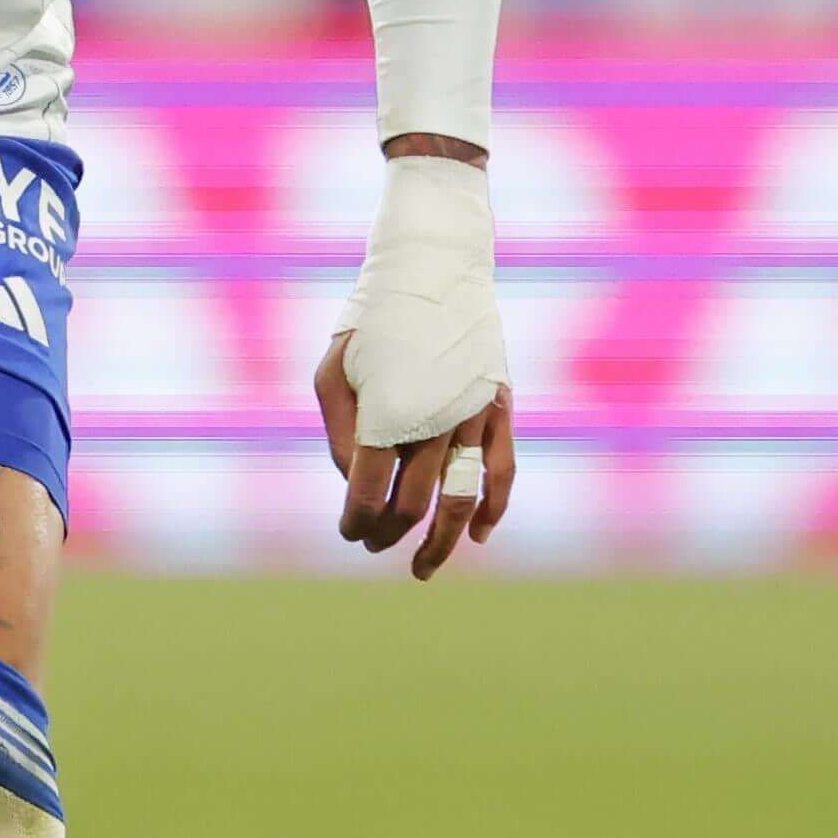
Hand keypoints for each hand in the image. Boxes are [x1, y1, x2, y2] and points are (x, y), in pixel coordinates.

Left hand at [320, 142, 511, 580]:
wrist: (434, 268)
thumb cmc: (372, 321)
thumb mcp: (334, 369)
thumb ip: (341, 433)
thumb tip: (358, 481)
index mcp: (385, 411)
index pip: (368, 492)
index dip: (355, 522)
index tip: (349, 532)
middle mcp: (431, 419)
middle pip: (412, 504)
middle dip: (388, 534)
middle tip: (373, 543)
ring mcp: (471, 415)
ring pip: (462, 500)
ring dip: (442, 543)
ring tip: (423, 570)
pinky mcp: (498, 406)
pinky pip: (503, 470)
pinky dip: (493, 509)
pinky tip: (478, 536)